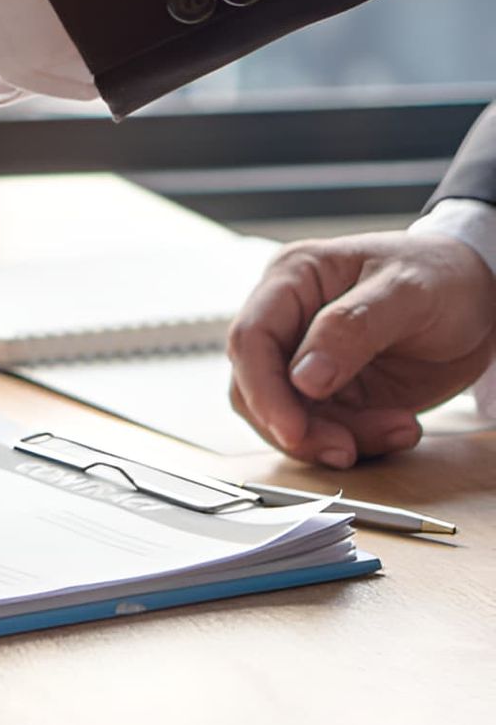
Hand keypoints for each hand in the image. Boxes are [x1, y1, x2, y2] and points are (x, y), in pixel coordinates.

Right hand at [226, 232, 495, 467]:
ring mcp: (307, 360)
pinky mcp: (332, 393)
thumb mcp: (407, 291)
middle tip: (344, 449)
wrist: (482, 298)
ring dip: (336, 438)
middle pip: (256, 388)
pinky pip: (325, 431)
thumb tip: (303, 378)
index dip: (263, 390)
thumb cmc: (443, 275)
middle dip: (297, 427)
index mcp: (292, 280)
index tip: (293, 429)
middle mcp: (288, 321)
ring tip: (398, 429)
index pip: (251, 339)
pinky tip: (399, 428)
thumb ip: (352, 328)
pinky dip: (360, 442)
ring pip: (288, 418)